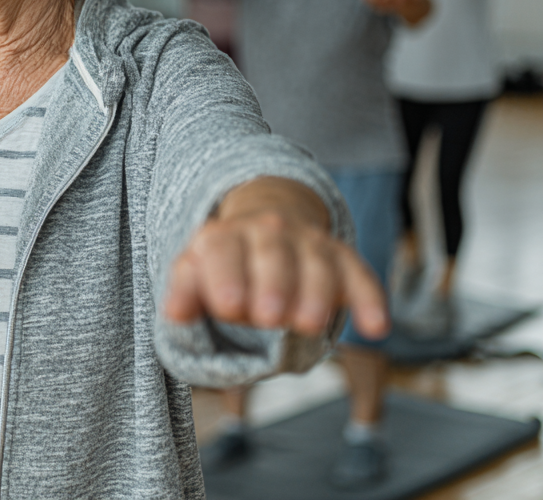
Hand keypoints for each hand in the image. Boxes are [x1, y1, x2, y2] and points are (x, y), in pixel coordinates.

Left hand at [163, 178, 388, 339]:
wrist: (265, 223)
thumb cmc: (226, 265)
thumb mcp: (196, 272)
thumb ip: (184, 292)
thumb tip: (175, 313)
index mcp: (223, 236)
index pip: (222, 251)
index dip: (225, 276)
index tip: (227, 306)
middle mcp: (267, 231)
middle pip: (272, 254)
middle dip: (272, 284)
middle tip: (268, 318)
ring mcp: (308, 243)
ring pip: (318, 264)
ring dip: (315, 293)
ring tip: (308, 324)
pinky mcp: (343, 258)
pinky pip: (360, 275)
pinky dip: (369, 299)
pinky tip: (376, 327)